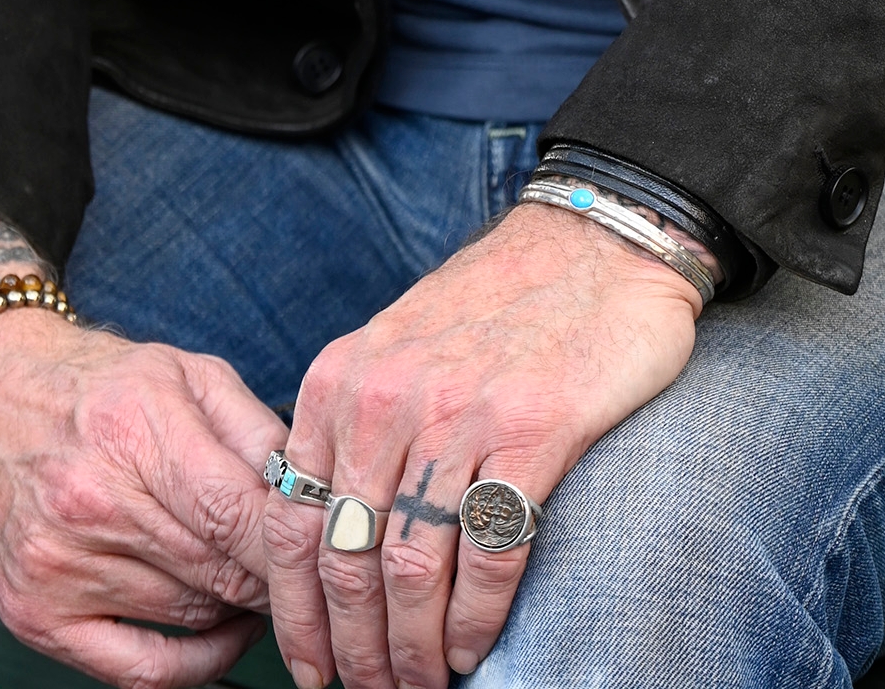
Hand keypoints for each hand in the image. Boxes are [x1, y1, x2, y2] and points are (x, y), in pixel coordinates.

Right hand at [0, 190, 287, 686]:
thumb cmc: (90, 380)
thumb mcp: (181, 370)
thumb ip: (254, 428)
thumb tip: (314, 491)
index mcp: (132, 431)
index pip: (240, 517)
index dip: (294, 543)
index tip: (324, 543)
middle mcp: (90, 504)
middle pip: (222, 573)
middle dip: (274, 574)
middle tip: (299, 564)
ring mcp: (57, 568)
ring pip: (191, 618)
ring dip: (238, 607)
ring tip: (252, 577)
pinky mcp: (34, 615)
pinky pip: (139, 672)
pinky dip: (193, 663)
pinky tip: (216, 631)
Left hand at [264, 202, 700, 688]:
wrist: (594, 240)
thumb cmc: (499, 303)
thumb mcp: (398, 347)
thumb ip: (361, 425)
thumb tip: (334, 536)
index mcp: (342, 380)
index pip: (290, 521)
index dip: (294, 613)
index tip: (311, 667)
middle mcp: (385, 397)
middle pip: (343, 561)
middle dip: (353, 650)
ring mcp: (457, 414)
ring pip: (408, 571)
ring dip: (412, 650)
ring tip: (422, 685)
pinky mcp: (532, 430)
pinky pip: (487, 554)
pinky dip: (474, 620)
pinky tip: (474, 648)